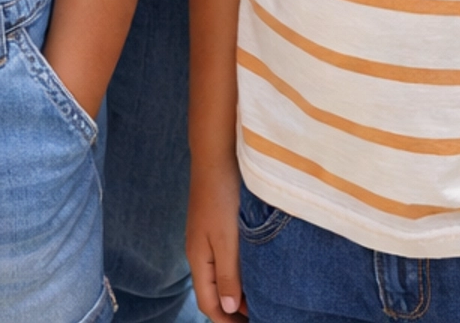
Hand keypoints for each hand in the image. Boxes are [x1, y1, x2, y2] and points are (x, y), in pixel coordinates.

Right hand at [188, 158, 246, 319]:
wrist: (216, 153)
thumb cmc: (220, 193)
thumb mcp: (226, 237)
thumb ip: (226, 273)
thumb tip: (228, 307)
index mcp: (198, 259)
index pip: (208, 304)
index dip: (227, 320)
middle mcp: (200, 252)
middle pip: (213, 292)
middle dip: (233, 309)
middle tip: (261, 315)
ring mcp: (207, 238)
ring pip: (220, 276)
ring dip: (238, 290)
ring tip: (261, 299)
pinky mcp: (216, 226)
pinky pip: (225, 259)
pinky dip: (239, 272)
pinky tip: (255, 270)